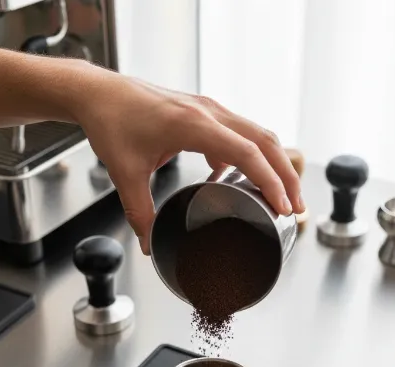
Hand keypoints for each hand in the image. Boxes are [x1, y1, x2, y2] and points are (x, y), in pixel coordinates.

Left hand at [71, 68, 304, 253]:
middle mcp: (209, 113)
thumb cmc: (112, 121)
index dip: (270, 181)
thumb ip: (140, 213)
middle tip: (295, 208)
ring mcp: (209, 111)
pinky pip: (239, 135)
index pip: (247, 152)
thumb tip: (150, 245)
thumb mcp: (126, 173)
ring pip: (257, 135)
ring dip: (274, 164)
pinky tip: (237, 181)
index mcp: (193, 124)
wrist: (99, 92)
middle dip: (287, 176)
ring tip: (280, 196)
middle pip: (265, 142)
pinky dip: (248, 158)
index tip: (283, 207)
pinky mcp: (204, 115)